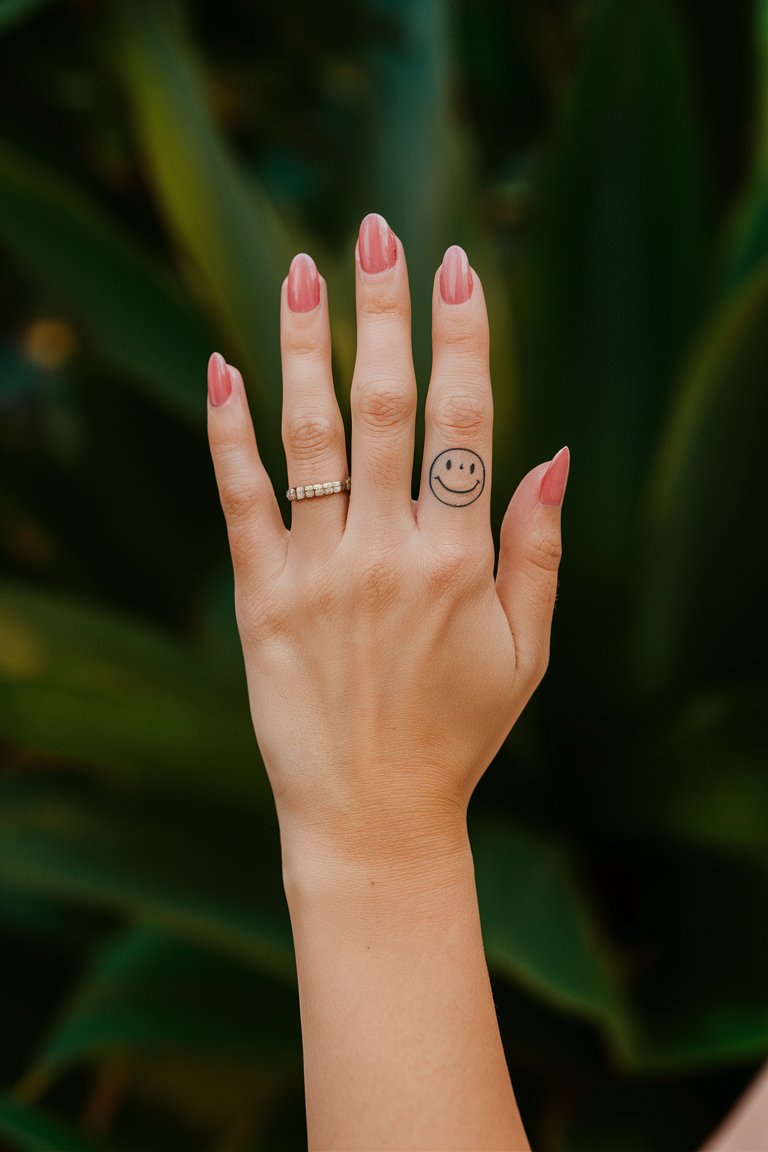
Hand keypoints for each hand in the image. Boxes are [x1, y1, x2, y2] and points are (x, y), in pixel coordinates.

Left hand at [207, 213, 567, 872]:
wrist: (371, 812)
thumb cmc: (459, 731)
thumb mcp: (528, 652)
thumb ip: (539, 551)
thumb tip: (553, 455)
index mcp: (459, 561)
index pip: (465, 422)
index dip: (463, 338)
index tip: (458, 267)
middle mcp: (386, 553)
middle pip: (384, 407)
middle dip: (385, 311)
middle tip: (379, 232)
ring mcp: (317, 572)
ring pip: (309, 437)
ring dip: (306, 346)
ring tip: (303, 269)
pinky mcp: (260, 596)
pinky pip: (241, 498)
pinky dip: (230, 431)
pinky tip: (224, 366)